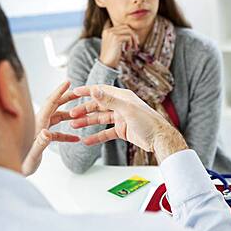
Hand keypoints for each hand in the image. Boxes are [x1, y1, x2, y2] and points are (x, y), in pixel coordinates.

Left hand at [22, 81, 79, 175]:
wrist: (15, 171)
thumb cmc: (22, 164)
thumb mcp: (32, 155)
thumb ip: (40, 143)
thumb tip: (47, 133)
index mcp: (38, 123)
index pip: (50, 103)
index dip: (59, 92)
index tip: (68, 82)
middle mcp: (40, 124)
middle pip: (55, 106)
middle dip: (67, 97)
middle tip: (79, 92)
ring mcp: (42, 130)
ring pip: (58, 117)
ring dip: (70, 115)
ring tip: (82, 112)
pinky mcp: (43, 138)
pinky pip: (58, 133)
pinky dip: (67, 134)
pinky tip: (76, 139)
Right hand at [70, 85, 187, 163]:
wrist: (159, 139)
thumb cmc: (148, 122)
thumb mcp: (127, 110)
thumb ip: (109, 100)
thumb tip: (95, 90)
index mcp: (122, 97)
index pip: (101, 91)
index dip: (87, 91)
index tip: (74, 92)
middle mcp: (121, 106)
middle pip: (98, 106)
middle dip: (84, 110)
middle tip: (70, 115)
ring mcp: (121, 118)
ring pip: (100, 119)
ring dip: (87, 122)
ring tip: (74, 126)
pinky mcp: (122, 130)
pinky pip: (106, 133)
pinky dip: (96, 136)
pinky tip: (86, 140)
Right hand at [100, 20, 138, 68]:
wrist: (106, 64)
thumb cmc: (112, 56)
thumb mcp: (115, 44)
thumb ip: (120, 37)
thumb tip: (133, 33)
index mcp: (107, 31)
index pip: (122, 27)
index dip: (129, 33)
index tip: (133, 42)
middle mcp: (109, 31)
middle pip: (126, 27)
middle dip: (133, 35)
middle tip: (136, 44)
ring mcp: (112, 34)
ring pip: (129, 31)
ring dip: (133, 39)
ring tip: (133, 48)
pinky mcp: (116, 38)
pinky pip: (128, 37)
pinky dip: (130, 43)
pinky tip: (127, 50)